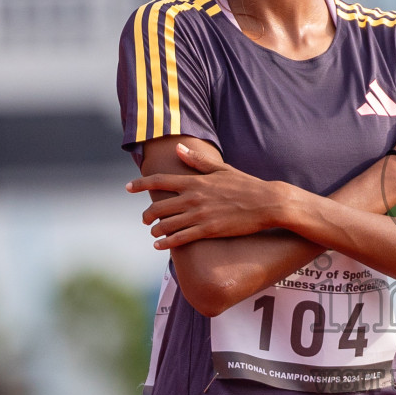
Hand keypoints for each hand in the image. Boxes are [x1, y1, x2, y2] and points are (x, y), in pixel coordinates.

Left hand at [127, 144, 286, 246]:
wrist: (267, 202)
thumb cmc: (246, 185)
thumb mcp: (222, 169)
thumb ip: (198, 161)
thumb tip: (179, 149)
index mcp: (195, 181)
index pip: (160, 181)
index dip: (140, 184)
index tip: (128, 187)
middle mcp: (194, 198)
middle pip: (159, 207)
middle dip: (147, 214)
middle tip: (144, 219)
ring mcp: (200, 215)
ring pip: (167, 224)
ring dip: (156, 230)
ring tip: (153, 233)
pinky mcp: (208, 230)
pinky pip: (180, 238)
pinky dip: (167, 242)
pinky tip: (159, 245)